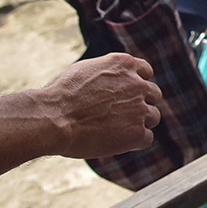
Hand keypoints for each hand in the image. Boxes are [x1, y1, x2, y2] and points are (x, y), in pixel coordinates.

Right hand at [41, 53, 160, 158]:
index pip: (145, 71)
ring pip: (153, 117)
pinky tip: (116, 143)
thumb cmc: (59, 96)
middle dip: (140, 104)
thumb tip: (110, 82)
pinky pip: (147, 138)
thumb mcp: (84, 71)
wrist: (53, 118)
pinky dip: (134, 142)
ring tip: (115, 130)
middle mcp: (137, 83)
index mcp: (124, 64)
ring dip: (139, 123)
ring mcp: (139, 108)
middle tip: (121, 115)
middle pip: (153, 94)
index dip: (137, 84)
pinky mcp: (137, 132)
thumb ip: (105, 74)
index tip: (126, 95)